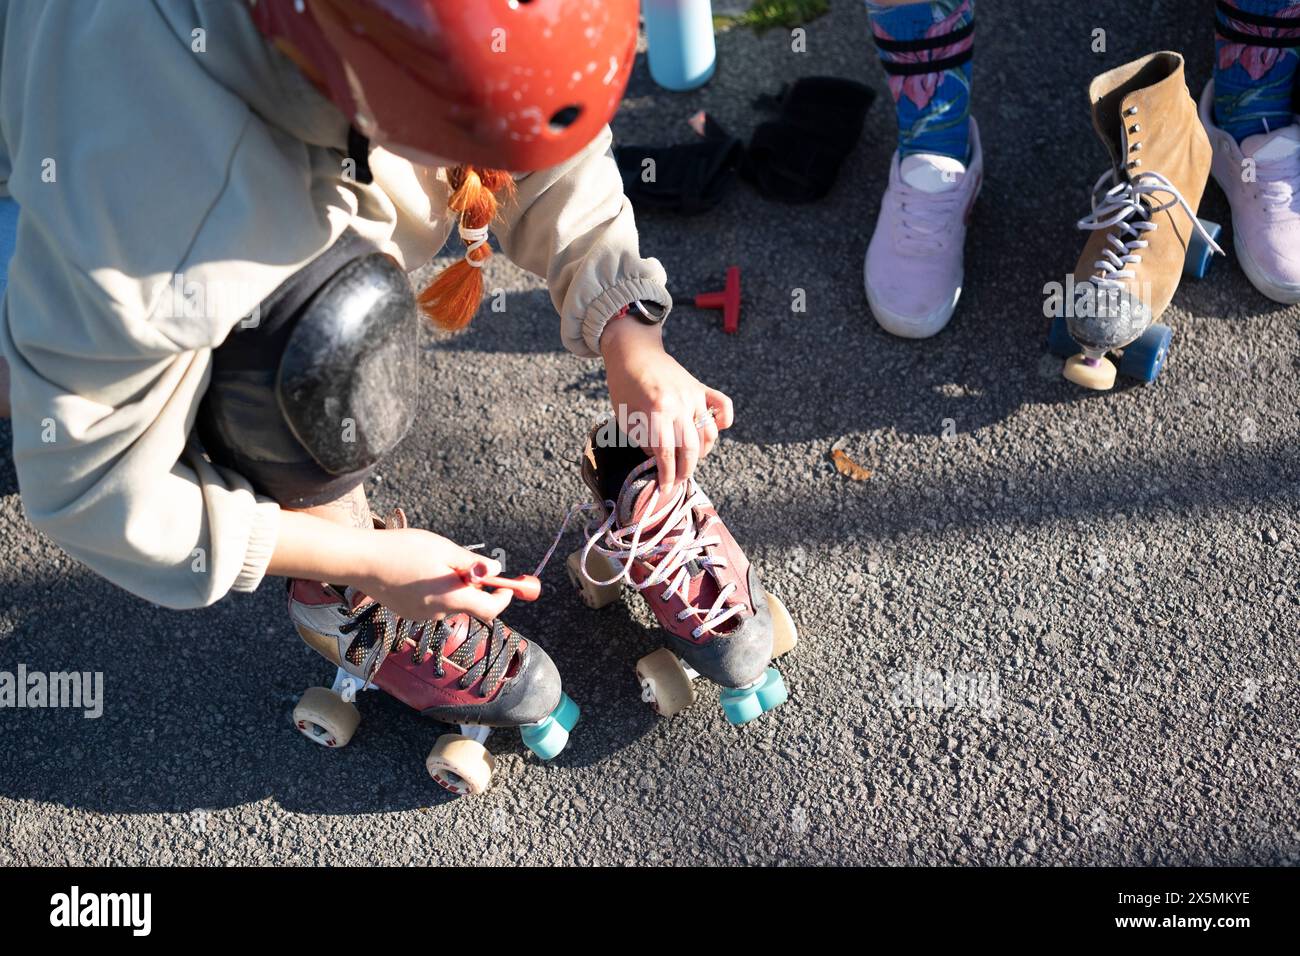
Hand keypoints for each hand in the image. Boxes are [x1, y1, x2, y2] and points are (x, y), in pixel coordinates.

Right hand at [353, 528, 512, 622]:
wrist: (361, 561)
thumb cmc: (403, 551)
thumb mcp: (446, 550)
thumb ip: (473, 564)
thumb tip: (496, 571)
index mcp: (452, 599)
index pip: (490, 610)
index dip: (503, 598)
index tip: (508, 586)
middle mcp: (438, 613)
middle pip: (468, 603)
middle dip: (471, 583)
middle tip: (459, 559)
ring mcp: (421, 615)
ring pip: (448, 600)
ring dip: (450, 584)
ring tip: (429, 560)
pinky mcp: (407, 611)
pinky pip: (431, 601)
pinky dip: (433, 588)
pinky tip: (415, 570)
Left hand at [600, 316, 734, 491]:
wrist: (634, 351)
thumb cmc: (624, 384)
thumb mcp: (624, 416)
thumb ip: (643, 440)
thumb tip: (658, 460)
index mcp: (657, 411)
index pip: (667, 454)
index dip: (667, 475)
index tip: (665, 489)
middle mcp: (679, 404)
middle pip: (690, 449)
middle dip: (685, 471)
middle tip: (678, 481)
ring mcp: (693, 395)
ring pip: (708, 433)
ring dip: (701, 453)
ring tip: (689, 462)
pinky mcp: (700, 388)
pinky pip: (722, 406)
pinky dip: (724, 420)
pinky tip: (715, 431)